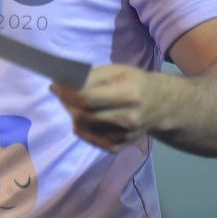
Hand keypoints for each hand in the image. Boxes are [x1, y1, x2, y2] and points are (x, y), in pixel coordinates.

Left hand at [51, 64, 170, 151]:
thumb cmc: (134, 82)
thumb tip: (61, 84)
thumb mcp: (116, 71)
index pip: (88, 98)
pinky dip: (81, 126)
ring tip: (74, 102)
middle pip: (84, 115)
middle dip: (67, 103)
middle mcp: (128, 119)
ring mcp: (124, 136)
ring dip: (72, 114)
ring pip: (83, 128)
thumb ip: (89, 77)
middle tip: (62, 92)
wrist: (161, 106)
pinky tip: (85, 115)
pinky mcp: (119, 146)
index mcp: (129, 95)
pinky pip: (89, 139)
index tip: (56, 85)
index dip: (67, 93)